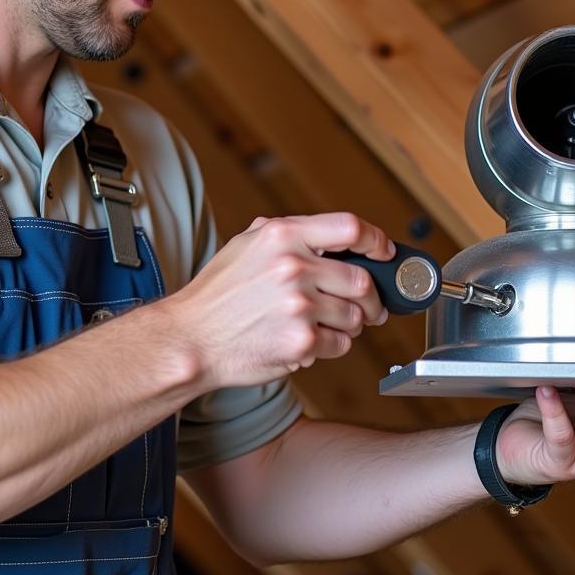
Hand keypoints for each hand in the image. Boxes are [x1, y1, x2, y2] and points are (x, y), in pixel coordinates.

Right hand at [169, 213, 392, 389]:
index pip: (349, 228)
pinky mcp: (301, 341)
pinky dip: (332, 346)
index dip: (375, 240)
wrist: (191, 339)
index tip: (383, 252)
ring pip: (355, 316)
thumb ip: (287, 236)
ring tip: (325, 325)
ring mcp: (299, 305)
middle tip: (368, 307)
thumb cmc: (217, 295)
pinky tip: (308, 341)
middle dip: (371, 298)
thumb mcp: (246, 245)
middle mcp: (293, 267)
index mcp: (282, 236)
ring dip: (350, 325)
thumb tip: (331, 239)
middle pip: (361, 280)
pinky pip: (340, 344)